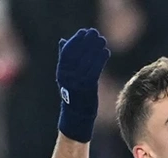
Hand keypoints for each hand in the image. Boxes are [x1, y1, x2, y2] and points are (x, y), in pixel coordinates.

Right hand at [56, 28, 109, 142]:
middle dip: (87, 42)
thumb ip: (65, 59)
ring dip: (96, 49)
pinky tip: (106, 52)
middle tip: (95, 33)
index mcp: (61, 72)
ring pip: (88, 61)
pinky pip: (96, 70)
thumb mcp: (66, 75)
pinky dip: (101, 60)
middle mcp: (67, 76)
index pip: (67, 52)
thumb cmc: (73, 93)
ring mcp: (77, 82)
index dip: (76, 41)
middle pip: (78, 54)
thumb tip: (63, 41)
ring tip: (102, 40)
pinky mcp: (88, 88)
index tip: (83, 32)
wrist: (76, 114)